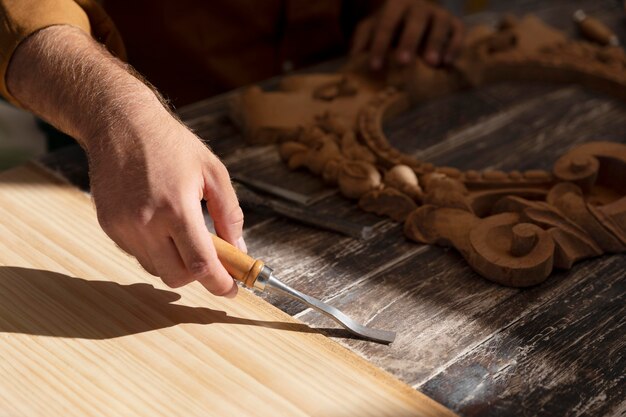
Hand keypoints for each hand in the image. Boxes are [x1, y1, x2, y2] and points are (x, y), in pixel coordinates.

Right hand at [88, 111, 244, 296]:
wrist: (120, 123)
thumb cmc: (171, 143)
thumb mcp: (213, 171)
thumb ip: (229, 214)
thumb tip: (239, 248)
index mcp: (177, 207)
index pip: (201, 265)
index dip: (220, 284)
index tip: (230, 289)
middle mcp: (146, 222)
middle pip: (176, 277)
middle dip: (199, 277)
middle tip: (212, 262)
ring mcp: (123, 226)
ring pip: (155, 269)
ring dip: (176, 263)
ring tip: (184, 234)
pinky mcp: (109, 225)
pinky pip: (137, 254)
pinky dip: (156, 250)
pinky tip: (161, 225)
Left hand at [351, 0, 463, 68]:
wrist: (410, 21)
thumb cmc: (387, 29)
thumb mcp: (370, 30)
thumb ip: (362, 41)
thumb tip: (353, 59)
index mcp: (395, 5)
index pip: (387, 23)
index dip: (380, 44)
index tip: (375, 66)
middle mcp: (419, 6)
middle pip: (416, 20)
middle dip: (409, 40)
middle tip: (403, 62)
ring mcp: (439, 14)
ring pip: (440, 23)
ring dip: (435, 42)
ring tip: (430, 63)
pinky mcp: (454, 24)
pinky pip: (458, 32)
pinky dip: (455, 46)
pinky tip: (447, 63)